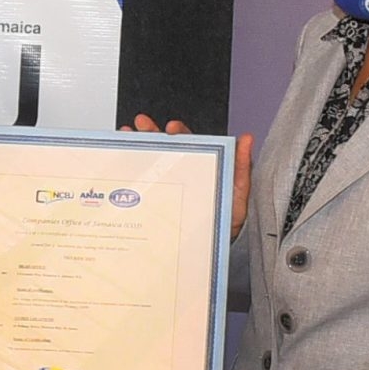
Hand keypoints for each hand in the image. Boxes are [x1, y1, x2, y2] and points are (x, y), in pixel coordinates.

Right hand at [124, 115, 253, 241]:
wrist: (214, 245)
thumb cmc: (227, 218)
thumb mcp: (237, 192)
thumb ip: (241, 167)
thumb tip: (246, 140)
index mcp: (201, 165)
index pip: (189, 143)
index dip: (180, 133)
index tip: (172, 128)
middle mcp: (182, 171)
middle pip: (165, 147)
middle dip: (152, 132)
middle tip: (143, 124)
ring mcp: (167, 183)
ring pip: (150, 160)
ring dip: (138, 144)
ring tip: (127, 134)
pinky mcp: (156, 199)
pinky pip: (142, 182)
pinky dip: (130, 169)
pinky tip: (121, 161)